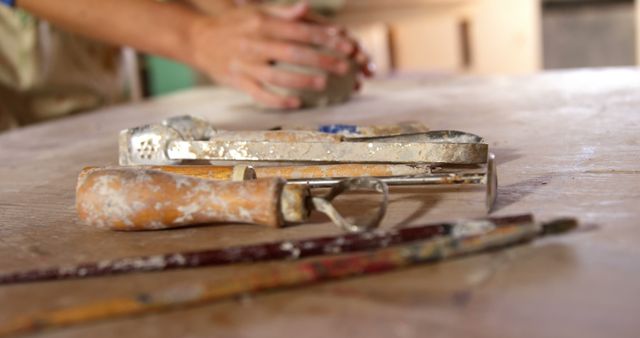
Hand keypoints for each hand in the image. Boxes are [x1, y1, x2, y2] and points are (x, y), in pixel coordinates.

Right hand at [188, 2, 371, 107]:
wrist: (197, 38)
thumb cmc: (233, 24)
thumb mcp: (256, 12)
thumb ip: (283, 14)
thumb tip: (307, 9)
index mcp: (262, 23)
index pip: (300, 31)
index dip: (326, 38)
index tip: (347, 45)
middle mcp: (254, 43)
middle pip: (293, 53)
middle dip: (321, 60)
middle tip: (344, 68)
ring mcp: (245, 64)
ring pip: (277, 75)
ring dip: (301, 80)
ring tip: (323, 84)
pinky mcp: (237, 81)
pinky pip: (259, 94)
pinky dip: (277, 100)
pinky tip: (296, 104)